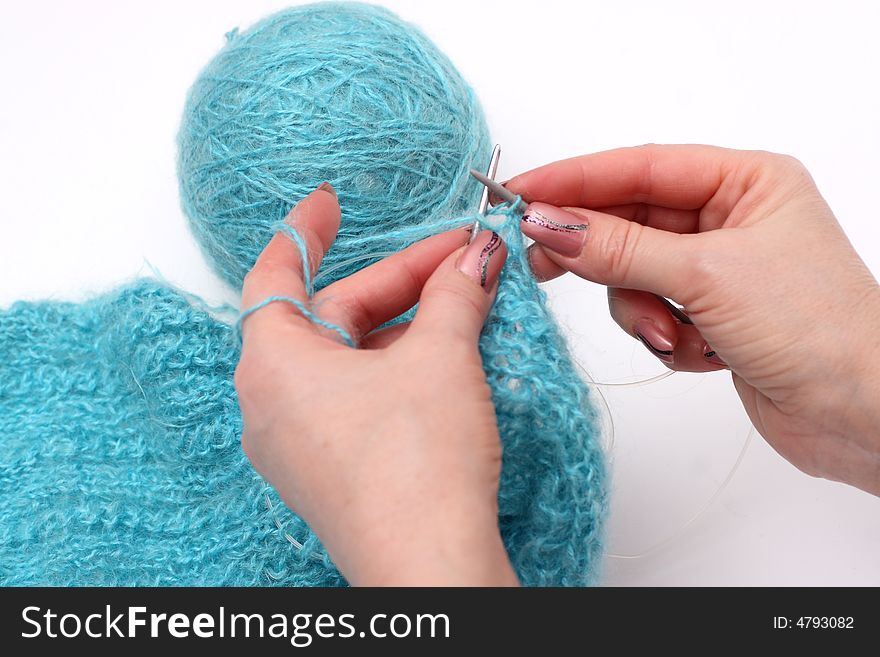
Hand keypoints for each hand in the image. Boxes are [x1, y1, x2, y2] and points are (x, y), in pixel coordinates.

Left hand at [234, 184, 517, 585]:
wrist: (430, 566)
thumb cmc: (415, 467)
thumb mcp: (441, 357)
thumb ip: (455, 295)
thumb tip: (476, 258)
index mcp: (273, 364)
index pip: (276, 273)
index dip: (306, 230)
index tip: (331, 202)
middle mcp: (272, 404)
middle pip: (330, 316)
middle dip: (398, 282)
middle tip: (458, 259)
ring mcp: (299, 443)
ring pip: (348, 360)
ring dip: (405, 327)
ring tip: (465, 307)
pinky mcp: (330, 471)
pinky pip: (354, 399)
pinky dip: (395, 370)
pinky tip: (445, 361)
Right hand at [506, 145, 879, 494]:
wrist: (861, 415)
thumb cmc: (819, 329)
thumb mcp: (706, 275)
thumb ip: (619, 248)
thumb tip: (549, 223)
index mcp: (746, 182)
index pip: (639, 168)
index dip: (574, 180)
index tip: (521, 194)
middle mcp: (730, 219)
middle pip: (630, 220)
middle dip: (597, 251)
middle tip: (542, 262)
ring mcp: (717, 270)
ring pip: (633, 273)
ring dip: (641, 308)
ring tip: (667, 331)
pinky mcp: (709, 315)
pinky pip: (651, 312)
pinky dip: (663, 335)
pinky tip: (700, 353)